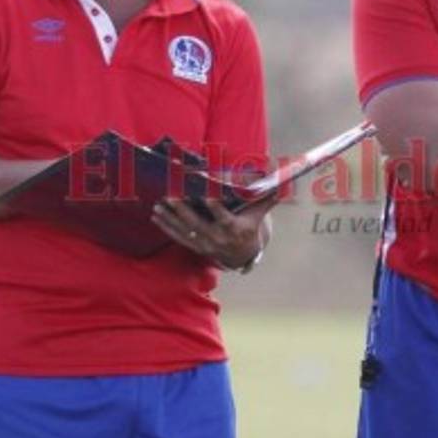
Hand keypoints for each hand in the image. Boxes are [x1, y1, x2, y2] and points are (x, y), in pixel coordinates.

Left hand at [151, 194, 274, 268]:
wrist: (244, 254)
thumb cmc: (251, 227)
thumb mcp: (259, 213)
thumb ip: (267, 197)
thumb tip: (281, 182)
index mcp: (234, 229)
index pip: (223, 217)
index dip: (215, 207)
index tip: (206, 195)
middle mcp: (218, 239)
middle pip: (198, 224)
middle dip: (183, 210)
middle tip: (171, 196)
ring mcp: (205, 245)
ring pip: (185, 231)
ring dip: (170, 218)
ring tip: (159, 204)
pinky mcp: (195, 247)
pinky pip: (178, 237)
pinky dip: (166, 227)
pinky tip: (156, 216)